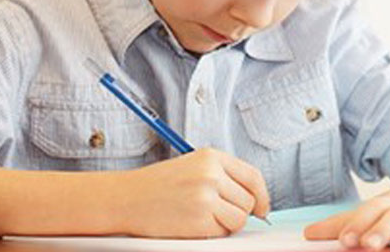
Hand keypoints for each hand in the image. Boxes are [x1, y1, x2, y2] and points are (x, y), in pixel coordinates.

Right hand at [117, 148, 270, 237]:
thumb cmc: (157, 185)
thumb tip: (254, 200)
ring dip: (225, 224)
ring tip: (201, 216)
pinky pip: (222, 232)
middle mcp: (211, 173)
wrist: (127, 198)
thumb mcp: (191, 166)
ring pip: (239, 219)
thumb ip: (222, 176)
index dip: (262, 196)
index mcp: (211, 156)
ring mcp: (206, 196)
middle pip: (249, 201)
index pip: (253, 176)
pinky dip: (211, 232)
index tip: (262, 208)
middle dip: (237, 211)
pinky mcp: (200, 219)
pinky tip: (191, 222)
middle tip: (215, 212)